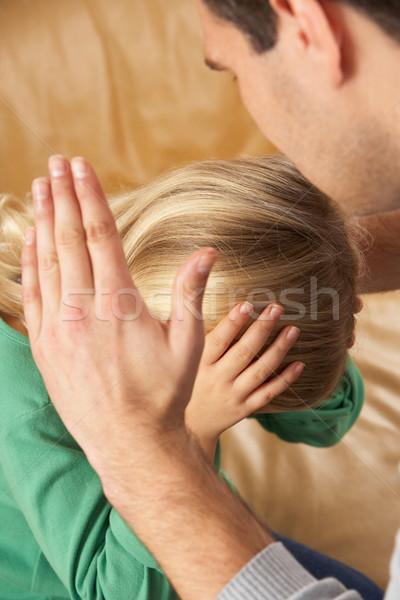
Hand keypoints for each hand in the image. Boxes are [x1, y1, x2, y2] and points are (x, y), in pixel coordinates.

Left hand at [21, 155, 216, 477]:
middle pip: (70, 240)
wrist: (128, 441)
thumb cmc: (164, 393)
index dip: (91, 197)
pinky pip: (32, 294)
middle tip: (56, 162)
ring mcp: (59, 329)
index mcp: (121, 305)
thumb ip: (191, 293)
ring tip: (41, 186)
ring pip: (47, 262)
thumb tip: (208, 251)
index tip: (81, 167)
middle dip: (63, 196)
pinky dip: (30, 262)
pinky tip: (32, 239)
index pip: (102, 237)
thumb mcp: (188, 344)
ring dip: (44, 220)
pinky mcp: (45, 346)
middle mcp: (84, 311)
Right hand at [185, 302, 304, 459]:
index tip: (247, 304)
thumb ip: (200, 338)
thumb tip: (215, 305)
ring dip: (279, 349)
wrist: (190, 424)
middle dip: (262, 328)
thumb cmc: (190, 382)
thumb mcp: (187, 361)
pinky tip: (299, 364)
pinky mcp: (244, 408)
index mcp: (200, 364)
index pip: (218, 340)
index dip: (233, 322)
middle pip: (244, 352)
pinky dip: (285, 379)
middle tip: (277, 308)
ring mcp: (232, 395)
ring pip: (260, 371)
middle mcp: (217, 380)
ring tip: (293, 330)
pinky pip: (268, 393)